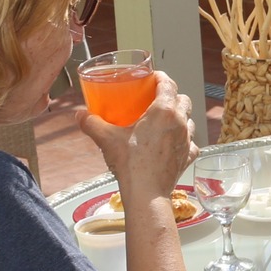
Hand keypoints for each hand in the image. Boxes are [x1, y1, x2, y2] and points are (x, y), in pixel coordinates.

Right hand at [79, 74, 197, 201]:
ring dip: (180, 117)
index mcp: (164, 111)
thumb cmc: (130, 164)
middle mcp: (180, 122)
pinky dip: (183, 140)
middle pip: (183, 100)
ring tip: (164, 121)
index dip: (162, 78)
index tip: (154, 77)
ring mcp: (187, 140)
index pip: (169, 84)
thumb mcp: (107, 139)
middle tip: (156, 100)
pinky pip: (190, 142)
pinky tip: (172, 144)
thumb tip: (80, 115)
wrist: (146, 193)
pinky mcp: (188, 156)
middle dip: (172, 96)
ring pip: (189, 120)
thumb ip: (92, 123)